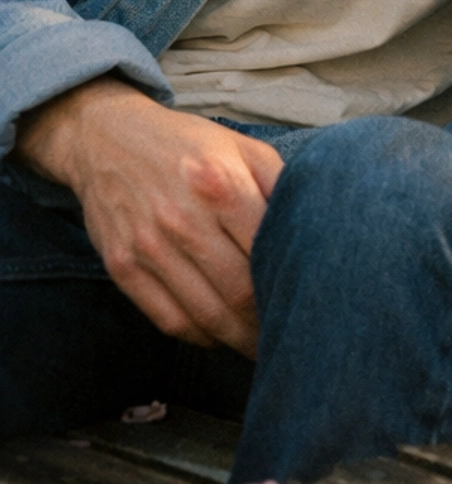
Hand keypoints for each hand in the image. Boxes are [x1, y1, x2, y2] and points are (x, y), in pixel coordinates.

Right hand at [16, 78, 283, 356]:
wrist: (106, 138)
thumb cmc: (186, 143)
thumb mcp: (241, 145)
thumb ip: (279, 183)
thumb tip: (313, 226)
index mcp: (221, 184)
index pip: (265, 256)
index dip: (289, 287)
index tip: (305, 301)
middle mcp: (183, 219)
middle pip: (238, 294)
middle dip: (267, 324)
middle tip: (286, 332)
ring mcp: (148, 247)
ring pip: (205, 316)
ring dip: (237, 339)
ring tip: (258, 345)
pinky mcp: (121, 267)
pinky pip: (169, 319)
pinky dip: (199, 336)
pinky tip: (218, 334)